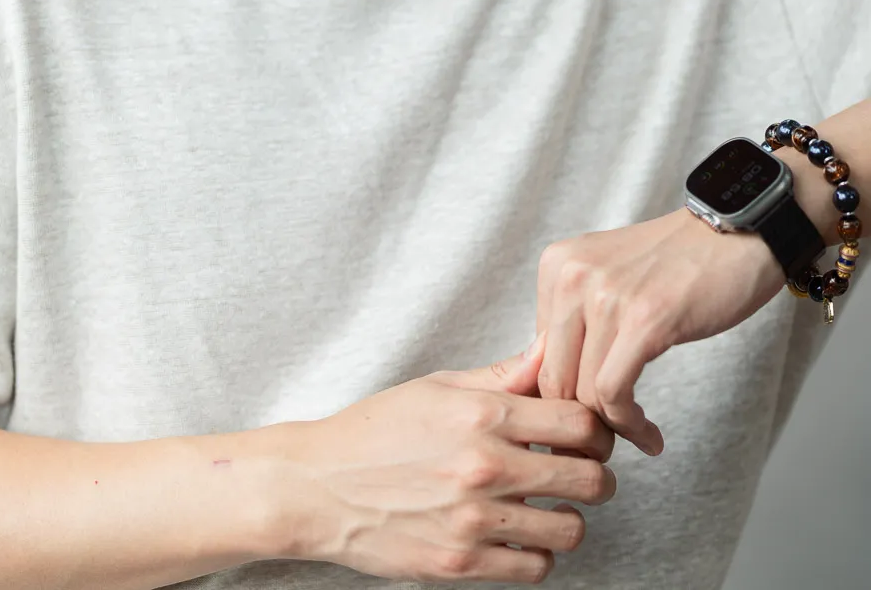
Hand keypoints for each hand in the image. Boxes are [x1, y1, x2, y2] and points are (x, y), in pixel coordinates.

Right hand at [278, 342, 617, 583]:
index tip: (589, 434)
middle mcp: (484, 467)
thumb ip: (502, 374)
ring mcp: (474, 521)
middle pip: (589, 479)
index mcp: (482, 414)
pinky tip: (519, 534)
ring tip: (547, 505)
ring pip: (570, 529)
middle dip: (596, 475)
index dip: (597, 428)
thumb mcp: (438, 386)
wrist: (319, 486)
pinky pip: (535, 567)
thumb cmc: (377, 430)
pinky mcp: (461, 564)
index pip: (581, 422)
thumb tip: (550, 349)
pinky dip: (537, 553)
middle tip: (581, 472)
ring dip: (567, 517)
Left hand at [532, 207, 784, 455]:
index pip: (536, 354)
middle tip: (603, 444)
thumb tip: (543, 386)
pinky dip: (629, 426)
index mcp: (557, 265)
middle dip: (577, 423)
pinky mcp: (644, 321)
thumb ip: (574, 323)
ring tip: (635, 435)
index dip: (559, 397)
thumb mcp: (608, 280)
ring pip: (583, 392)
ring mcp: (606, 297)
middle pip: (552, 378)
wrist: (737, 235)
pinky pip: (614, 394)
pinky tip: (649, 436)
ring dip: (610, 429)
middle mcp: (572, 275)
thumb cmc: (677, 265)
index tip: (582, 421)